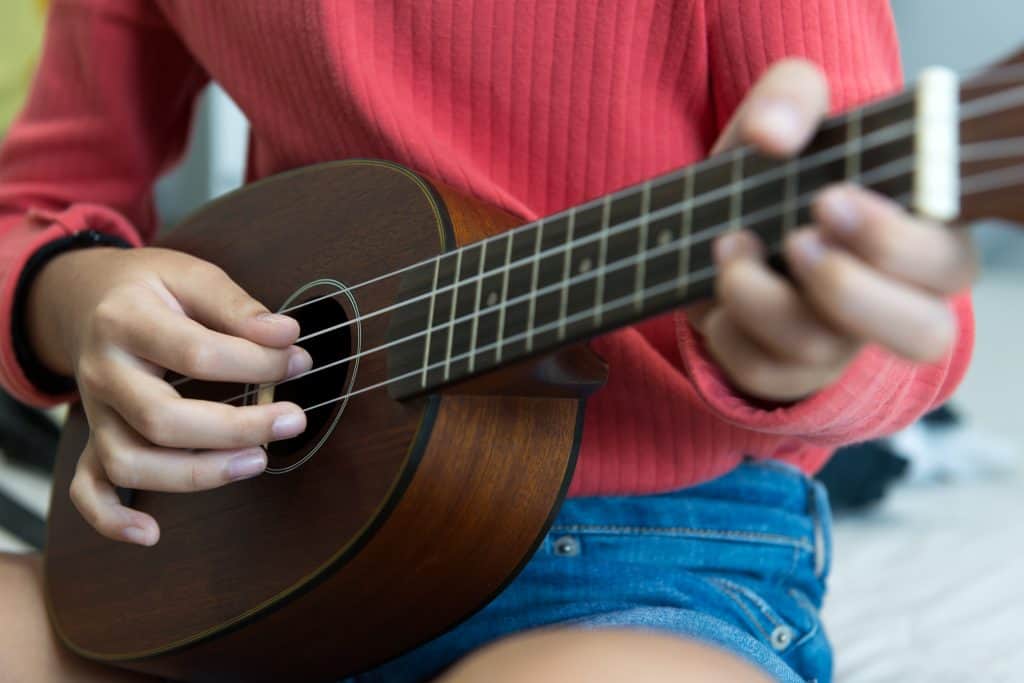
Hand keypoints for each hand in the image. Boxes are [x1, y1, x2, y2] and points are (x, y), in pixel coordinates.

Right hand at [28, 247, 311, 545]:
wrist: (86, 297)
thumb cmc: (151, 287)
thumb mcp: (190, 274)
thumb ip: (236, 305)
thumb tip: (287, 336)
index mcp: (124, 321)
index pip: (196, 354)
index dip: (255, 363)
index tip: (298, 359)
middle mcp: (102, 373)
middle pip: (162, 420)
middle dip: (236, 428)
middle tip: (293, 420)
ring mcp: (94, 413)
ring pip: (130, 463)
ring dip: (196, 474)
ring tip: (257, 461)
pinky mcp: (93, 439)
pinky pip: (87, 490)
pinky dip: (112, 519)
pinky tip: (151, 533)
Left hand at [694, 59, 975, 401]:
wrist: (715, 221)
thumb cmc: (778, 168)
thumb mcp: (786, 113)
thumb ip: (791, 96)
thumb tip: (774, 133)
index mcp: (920, 236)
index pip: (949, 264)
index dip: (897, 244)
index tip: (829, 198)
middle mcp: (892, 300)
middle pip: (922, 335)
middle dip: (849, 289)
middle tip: (796, 238)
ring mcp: (839, 344)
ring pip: (822, 351)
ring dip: (762, 298)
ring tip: (731, 246)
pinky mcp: (784, 371)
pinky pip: (760, 370)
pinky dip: (725, 327)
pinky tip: (712, 286)